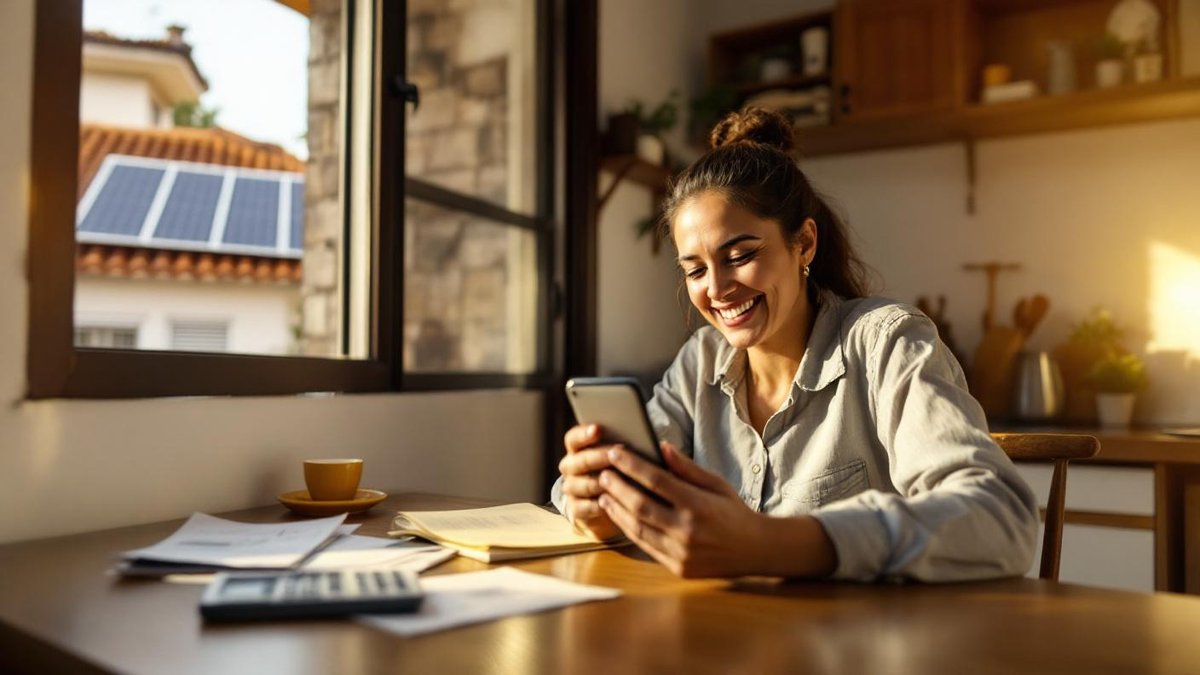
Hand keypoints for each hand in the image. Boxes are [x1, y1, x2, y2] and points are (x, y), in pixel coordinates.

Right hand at [558, 424, 621, 540]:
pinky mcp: (575, 509)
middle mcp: (571, 467)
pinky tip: (612, 502)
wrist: (613, 503)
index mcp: (578, 449)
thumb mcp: (623, 457)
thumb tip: (651, 441)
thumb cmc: (621, 472)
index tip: (598, 429)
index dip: (584, 434)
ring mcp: (571, 488)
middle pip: (579, 460)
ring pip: (580, 484)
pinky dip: (596, 505)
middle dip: (598, 457)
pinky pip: (582, 507)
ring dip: (599, 482)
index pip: (573, 438)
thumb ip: (626, 447)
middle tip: (616, 453)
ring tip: (617, 481)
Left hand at [597, 441, 768, 577]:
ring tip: (604, 494)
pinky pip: (646, 546)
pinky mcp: (678, 567)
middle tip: (603, 473)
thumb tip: (662, 446)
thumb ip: (687, 467)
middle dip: (618, 487)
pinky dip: (629, 529)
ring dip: (617, 510)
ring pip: (639, 528)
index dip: (632, 465)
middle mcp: (688, 530)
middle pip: (641, 504)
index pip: (656, 481)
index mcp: (699, 505)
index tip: (616, 453)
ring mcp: (681, 552)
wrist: (755, 550)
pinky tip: (620, 516)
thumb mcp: (716, 484)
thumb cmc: (734, 512)